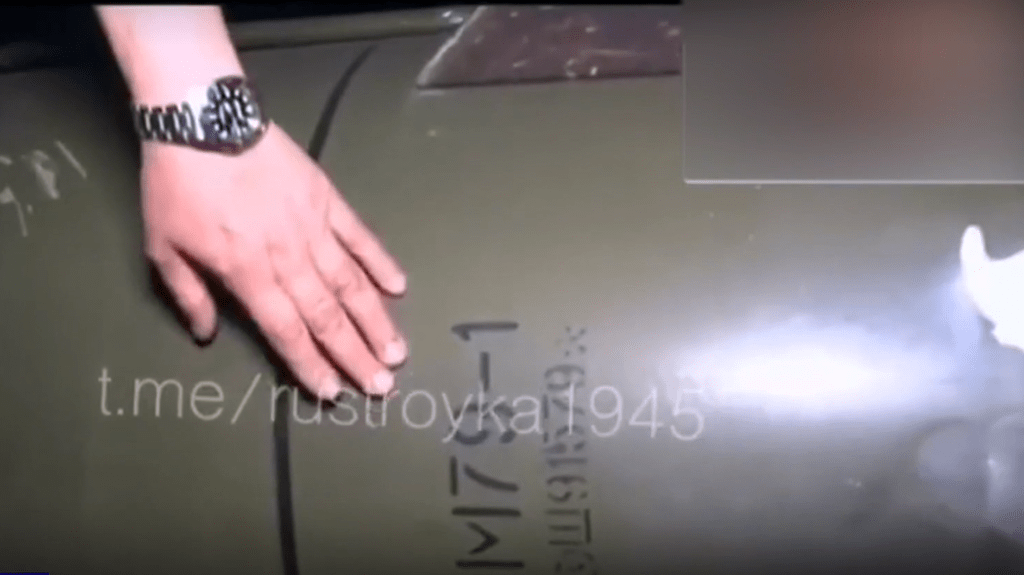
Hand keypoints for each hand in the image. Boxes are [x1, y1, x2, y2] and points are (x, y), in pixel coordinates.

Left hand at [141, 123, 406, 398]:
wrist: (205, 121)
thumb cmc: (177, 186)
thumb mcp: (163, 246)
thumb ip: (188, 294)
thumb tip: (206, 336)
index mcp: (247, 274)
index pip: (286, 331)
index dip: (311, 364)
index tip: (333, 393)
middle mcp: (288, 258)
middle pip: (327, 316)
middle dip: (356, 355)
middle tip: (383, 386)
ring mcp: (314, 228)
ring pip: (351, 284)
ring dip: (376, 321)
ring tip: (397, 352)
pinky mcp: (328, 201)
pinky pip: (360, 237)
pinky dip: (380, 262)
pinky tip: (399, 287)